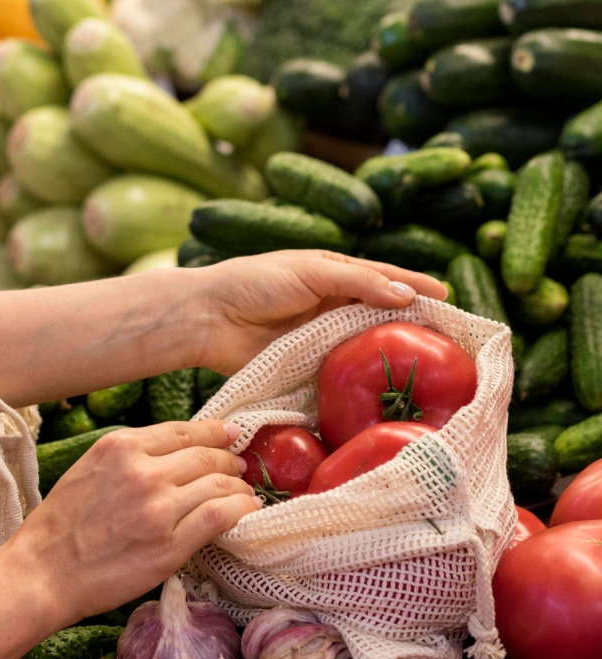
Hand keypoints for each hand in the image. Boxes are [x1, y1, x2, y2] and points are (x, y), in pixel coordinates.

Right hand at [5, 421, 258, 627]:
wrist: (43, 573)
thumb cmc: (59, 526)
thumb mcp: (88, 470)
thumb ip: (127, 458)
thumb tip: (172, 454)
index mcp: (120, 447)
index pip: (184, 431)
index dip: (214, 432)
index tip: (230, 434)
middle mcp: (143, 471)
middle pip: (206, 455)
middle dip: (228, 460)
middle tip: (238, 468)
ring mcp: (159, 508)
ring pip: (220, 483)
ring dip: (238, 487)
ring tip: (244, 493)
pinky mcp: (171, 544)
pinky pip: (220, 516)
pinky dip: (240, 510)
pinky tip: (246, 511)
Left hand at [191, 250, 448, 375]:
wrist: (209, 317)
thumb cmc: (256, 282)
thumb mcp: (312, 272)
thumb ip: (359, 282)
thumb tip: (408, 295)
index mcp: (334, 273)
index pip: (386, 279)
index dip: (416, 288)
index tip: (448, 299)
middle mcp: (332, 305)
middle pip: (381, 314)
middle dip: (413, 325)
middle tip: (449, 340)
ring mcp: (321, 337)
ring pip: (365, 344)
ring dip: (392, 353)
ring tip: (429, 366)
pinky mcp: (307, 364)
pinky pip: (342, 370)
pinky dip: (363, 376)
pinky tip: (387, 386)